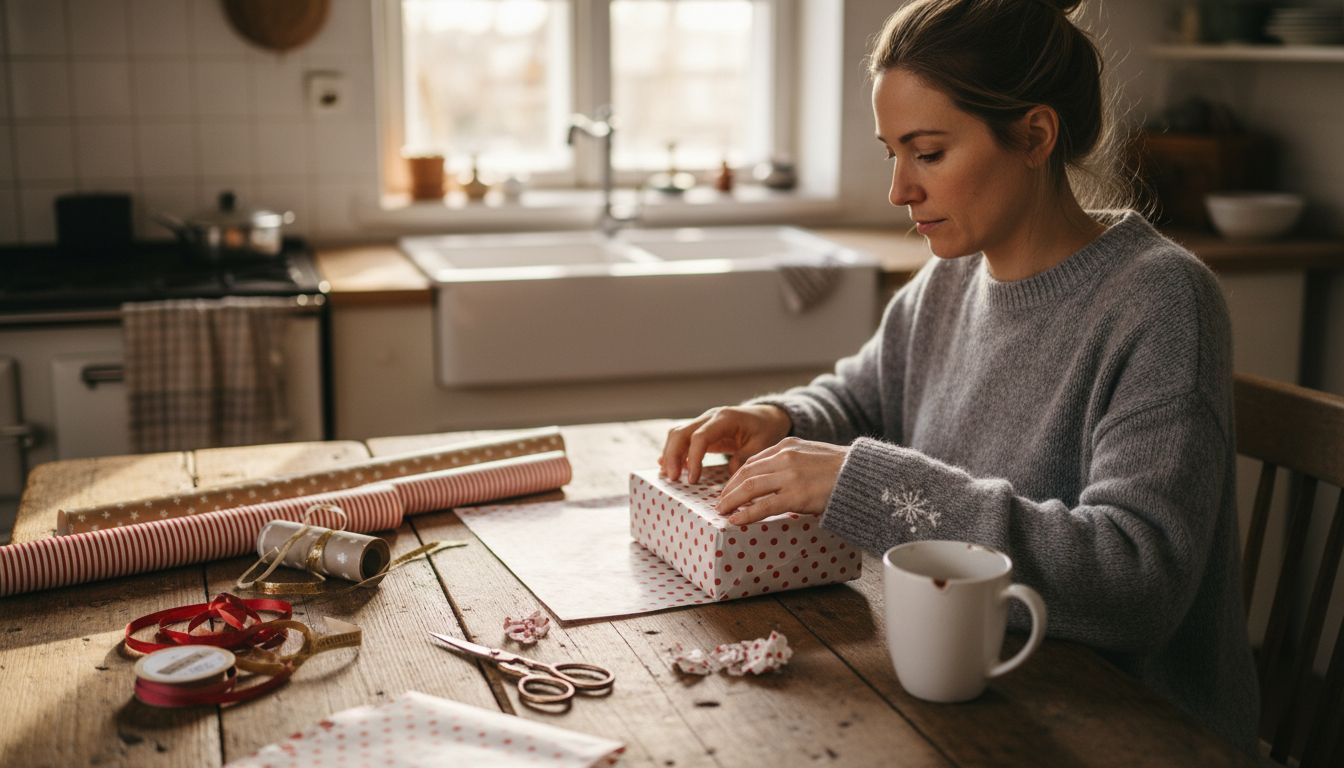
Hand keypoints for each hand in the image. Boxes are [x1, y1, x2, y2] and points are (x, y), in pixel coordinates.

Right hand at [659, 405, 791, 483]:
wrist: (766, 416)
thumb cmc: (765, 430)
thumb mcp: (761, 445)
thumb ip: (744, 458)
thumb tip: (729, 475)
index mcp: (725, 418)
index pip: (700, 437)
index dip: (693, 458)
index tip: (693, 480)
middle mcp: (709, 417)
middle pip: (681, 433)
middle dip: (672, 456)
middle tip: (672, 479)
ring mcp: (703, 422)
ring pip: (677, 434)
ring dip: (670, 455)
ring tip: (668, 476)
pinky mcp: (701, 430)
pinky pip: (682, 439)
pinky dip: (674, 453)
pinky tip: (669, 468)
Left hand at [714, 437, 849, 524]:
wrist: (863, 475)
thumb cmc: (842, 469)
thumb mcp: (812, 454)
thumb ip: (793, 461)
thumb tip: (776, 477)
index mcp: (788, 445)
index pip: (753, 461)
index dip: (737, 477)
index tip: (730, 488)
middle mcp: (785, 457)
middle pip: (746, 473)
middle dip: (729, 489)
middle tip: (720, 502)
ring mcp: (790, 476)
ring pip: (749, 487)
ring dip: (732, 501)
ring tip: (722, 511)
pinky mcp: (796, 495)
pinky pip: (763, 505)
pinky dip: (746, 513)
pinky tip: (736, 521)